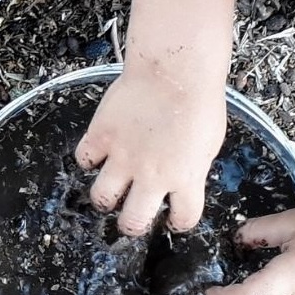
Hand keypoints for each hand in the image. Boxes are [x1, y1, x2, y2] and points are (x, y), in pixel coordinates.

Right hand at [75, 64, 226, 234]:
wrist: (174, 70)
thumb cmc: (198, 98)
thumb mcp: (209, 142)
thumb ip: (191, 167)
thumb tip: (181, 175)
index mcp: (186, 178)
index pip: (183, 219)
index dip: (177, 223)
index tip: (173, 218)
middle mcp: (152, 175)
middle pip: (133, 221)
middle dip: (130, 225)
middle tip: (130, 218)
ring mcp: (123, 157)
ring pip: (101, 197)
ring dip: (104, 197)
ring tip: (108, 190)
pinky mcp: (102, 136)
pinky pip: (84, 158)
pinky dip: (89, 159)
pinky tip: (97, 153)